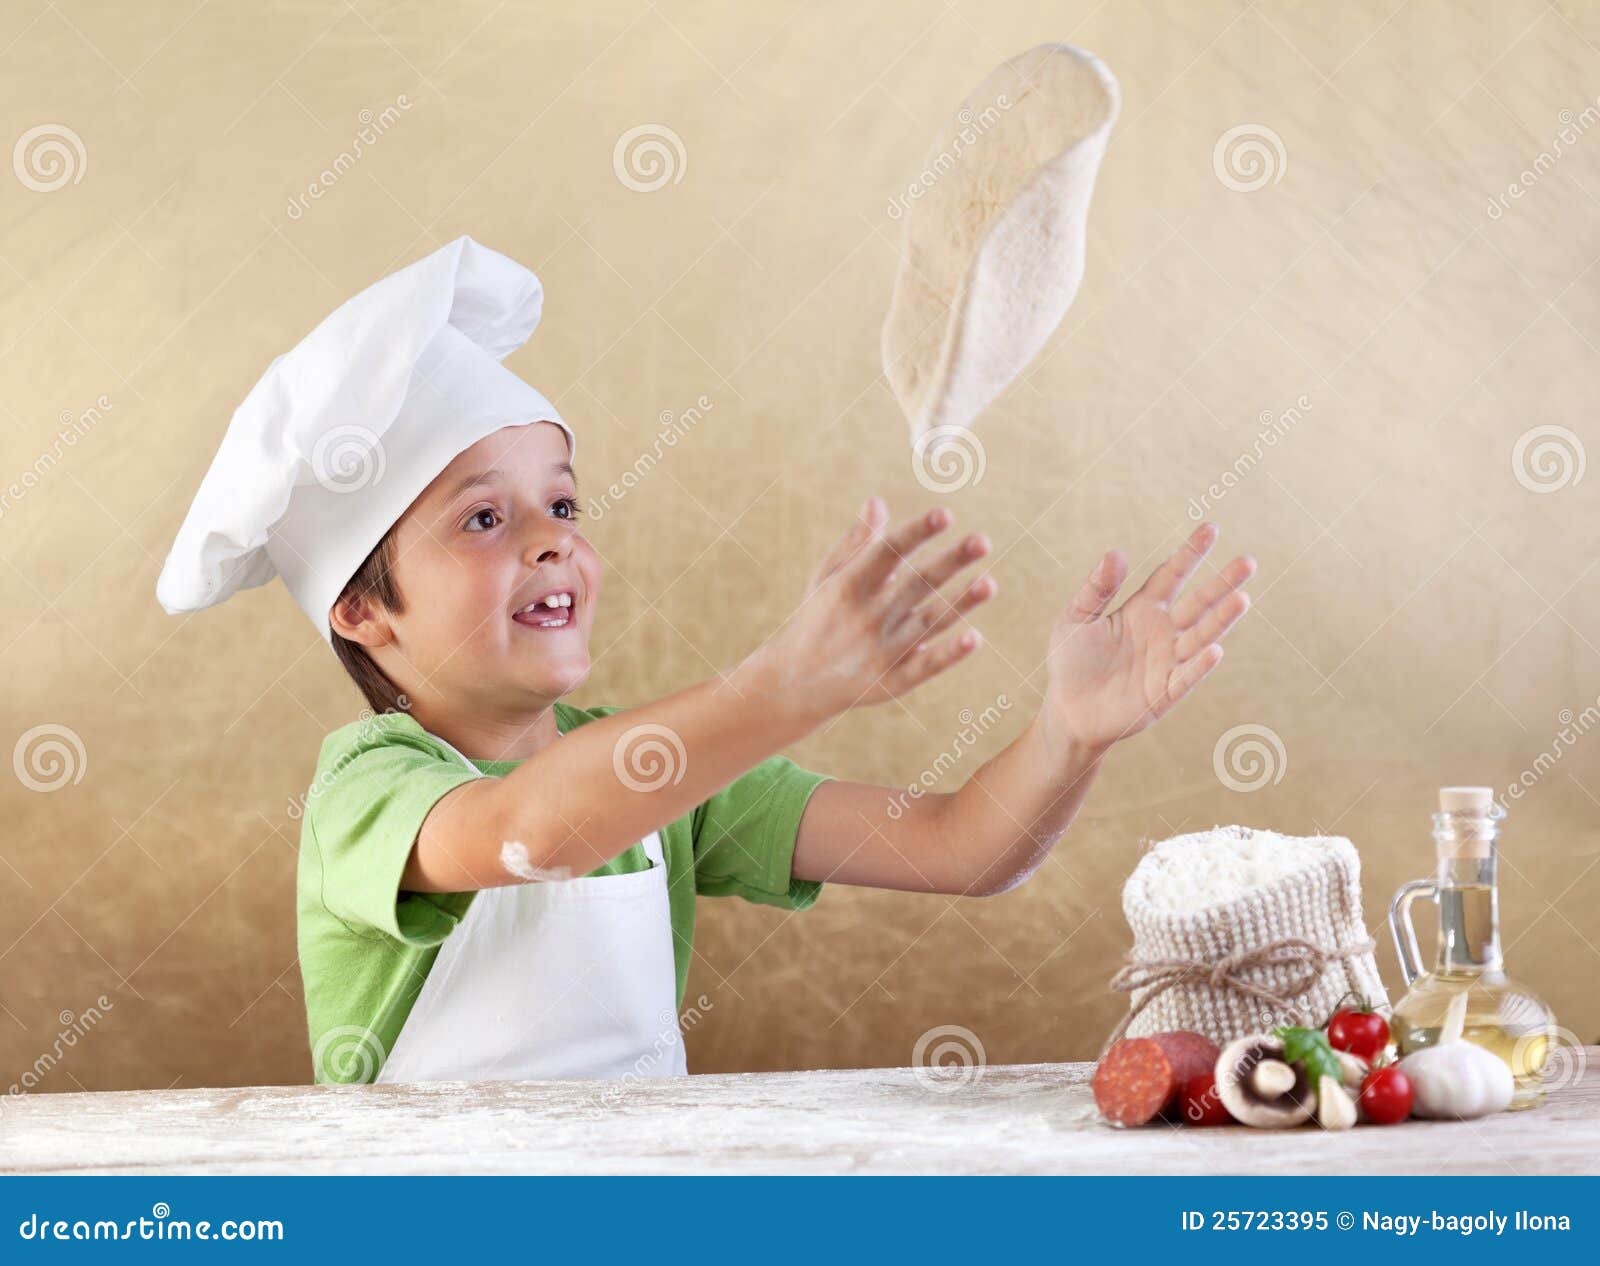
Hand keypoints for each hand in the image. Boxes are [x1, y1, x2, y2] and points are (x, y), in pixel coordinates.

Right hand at [747, 496, 996, 721]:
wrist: (794, 684)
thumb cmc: (816, 619)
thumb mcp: (827, 578)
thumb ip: (856, 543)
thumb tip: (878, 502)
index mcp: (850, 585)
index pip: (889, 553)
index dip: (917, 533)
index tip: (945, 514)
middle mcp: (868, 616)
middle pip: (917, 584)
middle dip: (950, 563)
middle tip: (983, 541)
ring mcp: (881, 651)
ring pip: (928, 622)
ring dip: (960, 604)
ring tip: (990, 584)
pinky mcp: (892, 682)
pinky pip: (925, 666)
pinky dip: (948, 654)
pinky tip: (975, 638)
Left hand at [1041, 522, 1254, 754]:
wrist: (1068, 710)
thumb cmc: (1071, 661)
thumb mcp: (1076, 617)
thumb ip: (1097, 588)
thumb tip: (1116, 553)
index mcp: (1143, 608)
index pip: (1172, 574)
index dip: (1191, 553)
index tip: (1211, 528)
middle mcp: (1162, 631)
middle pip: (1198, 602)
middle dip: (1222, 583)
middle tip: (1248, 562)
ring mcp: (1166, 661)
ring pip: (1200, 636)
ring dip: (1221, 619)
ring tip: (1242, 598)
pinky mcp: (1163, 693)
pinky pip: (1185, 677)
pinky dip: (1200, 665)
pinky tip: (1216, 649)